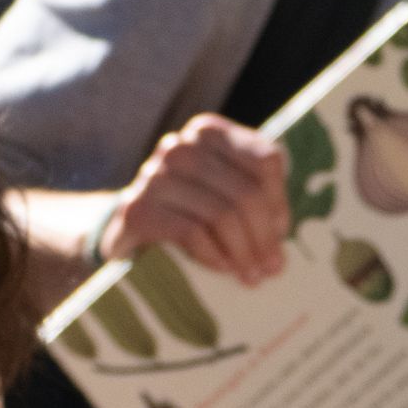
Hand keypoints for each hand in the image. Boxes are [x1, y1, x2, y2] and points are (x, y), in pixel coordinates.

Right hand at [100, 114, 290, 286]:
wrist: (126, 232)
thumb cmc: (186, 213)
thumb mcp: (223, 195)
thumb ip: (254, 198)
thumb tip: (280, 232)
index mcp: (208, 132)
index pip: (265, 159)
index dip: (279, 201)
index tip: (281, 234)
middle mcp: (180, 147)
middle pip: (246, 192)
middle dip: (264, 236)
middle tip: (272, 267)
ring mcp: (155, 176)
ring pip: (221, 214)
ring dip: (243, 252)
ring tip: (252, 275)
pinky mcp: (139, 210)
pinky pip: (191, 233)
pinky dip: (214, 255)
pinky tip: (223, 268)